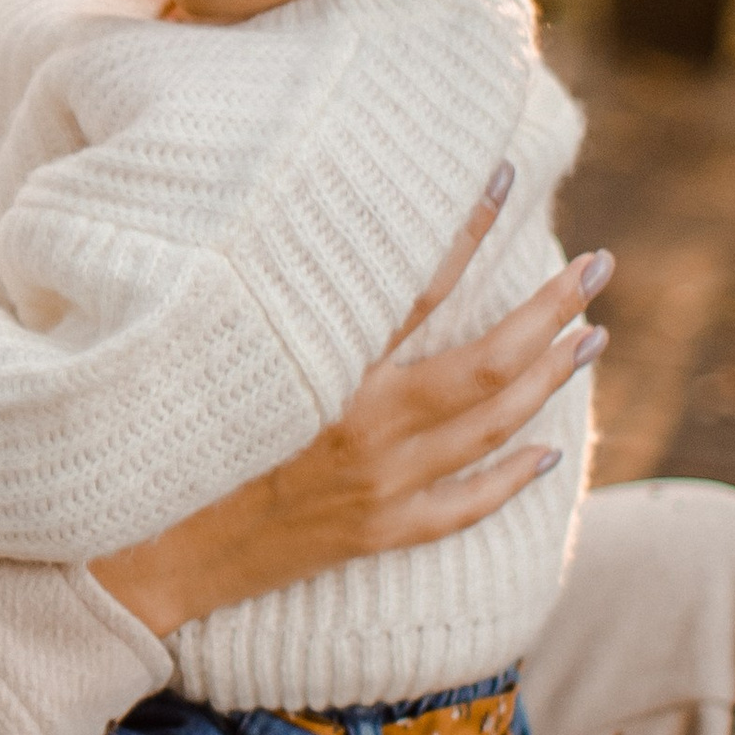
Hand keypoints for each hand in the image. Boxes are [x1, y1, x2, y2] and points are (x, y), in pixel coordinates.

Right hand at [90, 180, 611, 640]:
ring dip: (548, 380)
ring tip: (591, 338)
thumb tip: (324, 239)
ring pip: (490, 429)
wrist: (135, 555)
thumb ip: (271, 298)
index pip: (418, 285)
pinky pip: (463, 508)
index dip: (468, 230)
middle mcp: (362, 427)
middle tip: (598, 266)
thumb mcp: (213, 350)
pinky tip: (548, 452)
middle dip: (551, 311)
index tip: (508, 179)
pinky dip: (510, 478)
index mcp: (321, 369)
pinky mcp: (371, 535)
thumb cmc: (157, 435)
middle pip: (486, 363)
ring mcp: (376, 488)